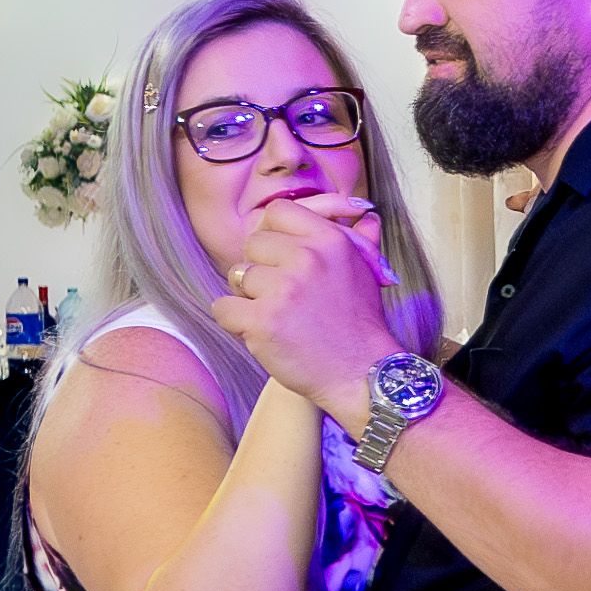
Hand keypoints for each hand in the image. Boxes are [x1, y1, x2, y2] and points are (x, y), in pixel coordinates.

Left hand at [203, 193, 403, 423]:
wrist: (363, 377)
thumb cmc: (360, 327)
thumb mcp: (365, 275)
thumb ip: (360, 242)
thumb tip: (367, 216)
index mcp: (330, 241)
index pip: (277, 212)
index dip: (272, 235)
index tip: (282, 259)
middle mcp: (308, 259)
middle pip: (252, 244)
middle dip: (261, 270)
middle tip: (285, 298)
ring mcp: (285, 290)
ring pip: (237, 276)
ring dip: (250, 298)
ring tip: (279, 319)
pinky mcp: (264, 321)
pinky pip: (223, 308)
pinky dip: (235, 323)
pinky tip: (261, 334)